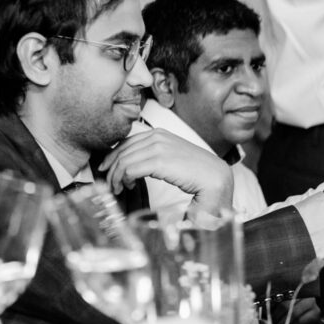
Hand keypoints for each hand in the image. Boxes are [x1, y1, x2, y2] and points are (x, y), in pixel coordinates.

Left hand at [99, 129, 233, 212]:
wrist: (216, 179)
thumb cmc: (198, 174)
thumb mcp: (173, 159)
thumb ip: (156, 156)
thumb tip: (137, 164)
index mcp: (161, 133)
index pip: (128, 142)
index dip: (113, 156)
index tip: (107, 169)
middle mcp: (158, 136)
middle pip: (122, 151)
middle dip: (112, 169)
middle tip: (111, 184)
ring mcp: (158, 147)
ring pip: (123, 161)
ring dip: (116, 177)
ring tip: (119, 189)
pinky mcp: (159, 161)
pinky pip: (129, 169)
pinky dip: (124, 180)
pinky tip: (128, 187)